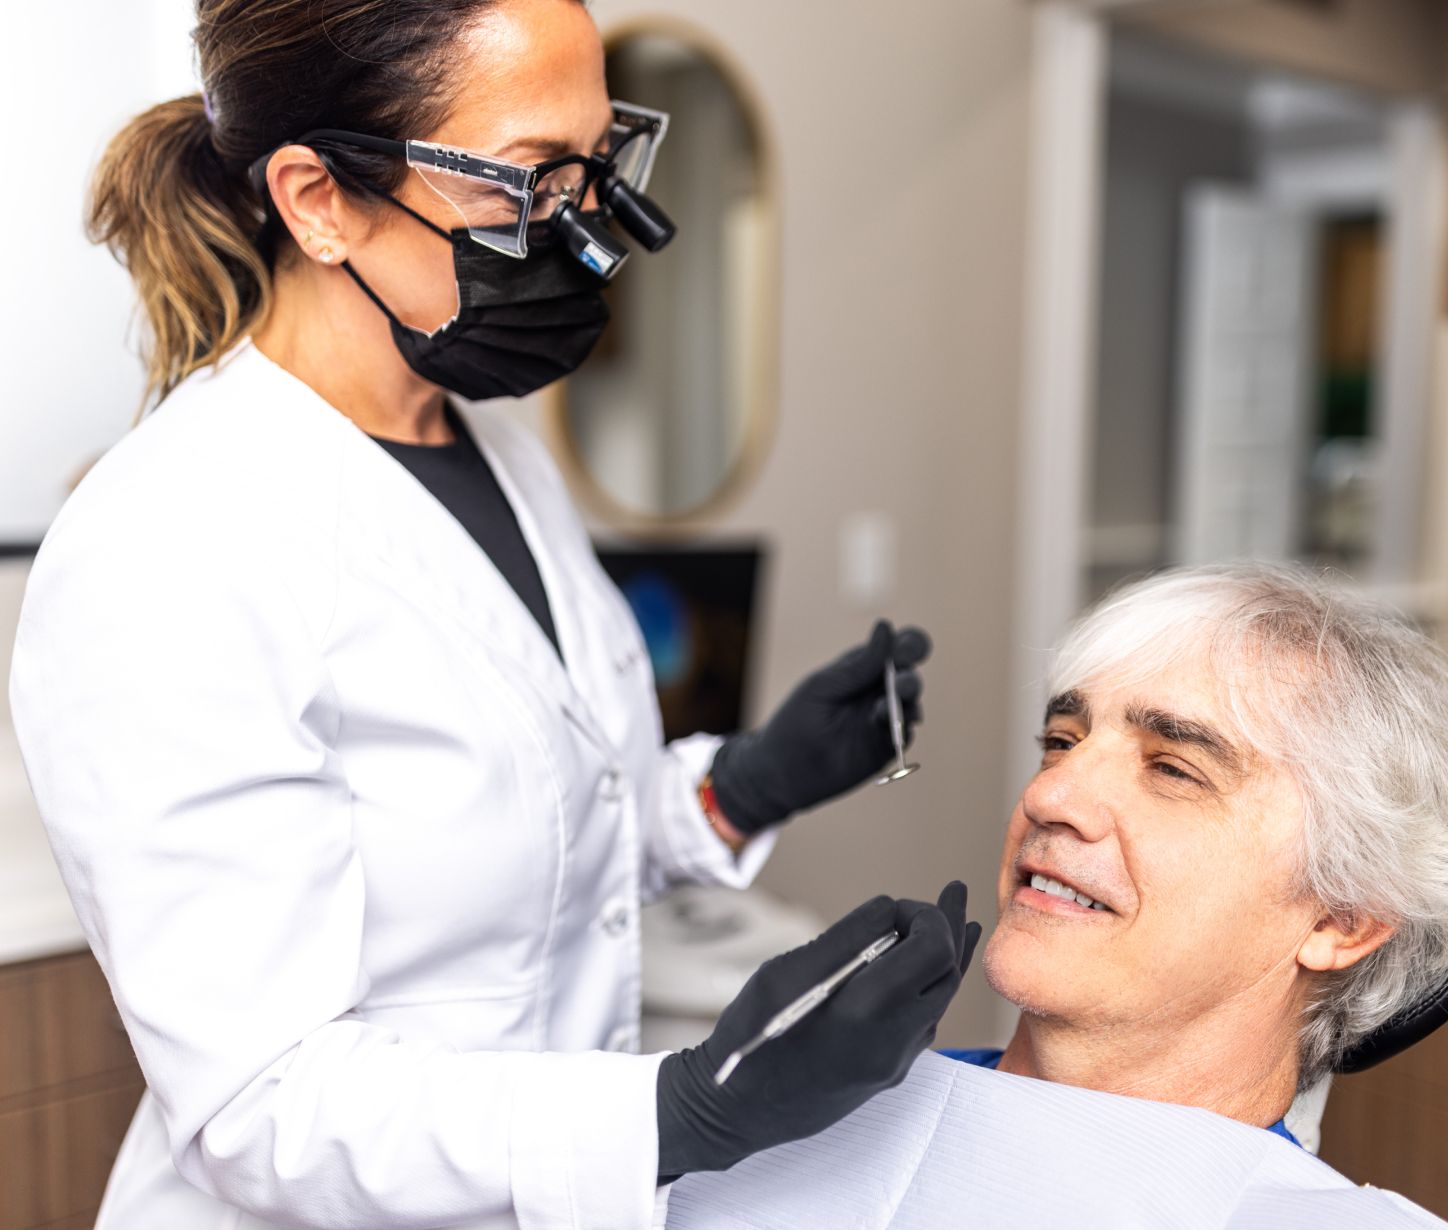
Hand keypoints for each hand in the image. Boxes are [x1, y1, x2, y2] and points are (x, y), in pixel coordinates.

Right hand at [655, 881, 980, 1179]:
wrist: (738, 1111)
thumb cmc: (752, 1036)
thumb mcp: (786, 972)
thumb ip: (845, 940)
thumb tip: (888, 911)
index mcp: (865, 1011)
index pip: (930, 948)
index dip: (924, 915)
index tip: (897, 904)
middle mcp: (891, 1041)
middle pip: (947, 972)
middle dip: (946, 927)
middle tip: (951, 892)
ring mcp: (894, 1062)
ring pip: (941, 999)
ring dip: (947, 955)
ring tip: (962, 918)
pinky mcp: (889, 1073)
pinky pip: (924, 1021)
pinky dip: (931, 985)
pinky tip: (929, 966)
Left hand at [710, 620, 931, 833]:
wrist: (783, 771)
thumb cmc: (797, 721)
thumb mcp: (823, 687)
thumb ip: (858, 665)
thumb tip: (886, 626)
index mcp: (863, 667)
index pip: (898, 647)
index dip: (909, 645)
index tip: (902, 653)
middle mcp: (878, 690)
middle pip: (910, 674)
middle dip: (908, 676)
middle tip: (899, 684)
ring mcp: (884, 719)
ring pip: (912, 702)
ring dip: (907, 700)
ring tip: (887, 705)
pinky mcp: (886, 746)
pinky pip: (906, 733)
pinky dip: (902, 727)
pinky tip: (884, 725)